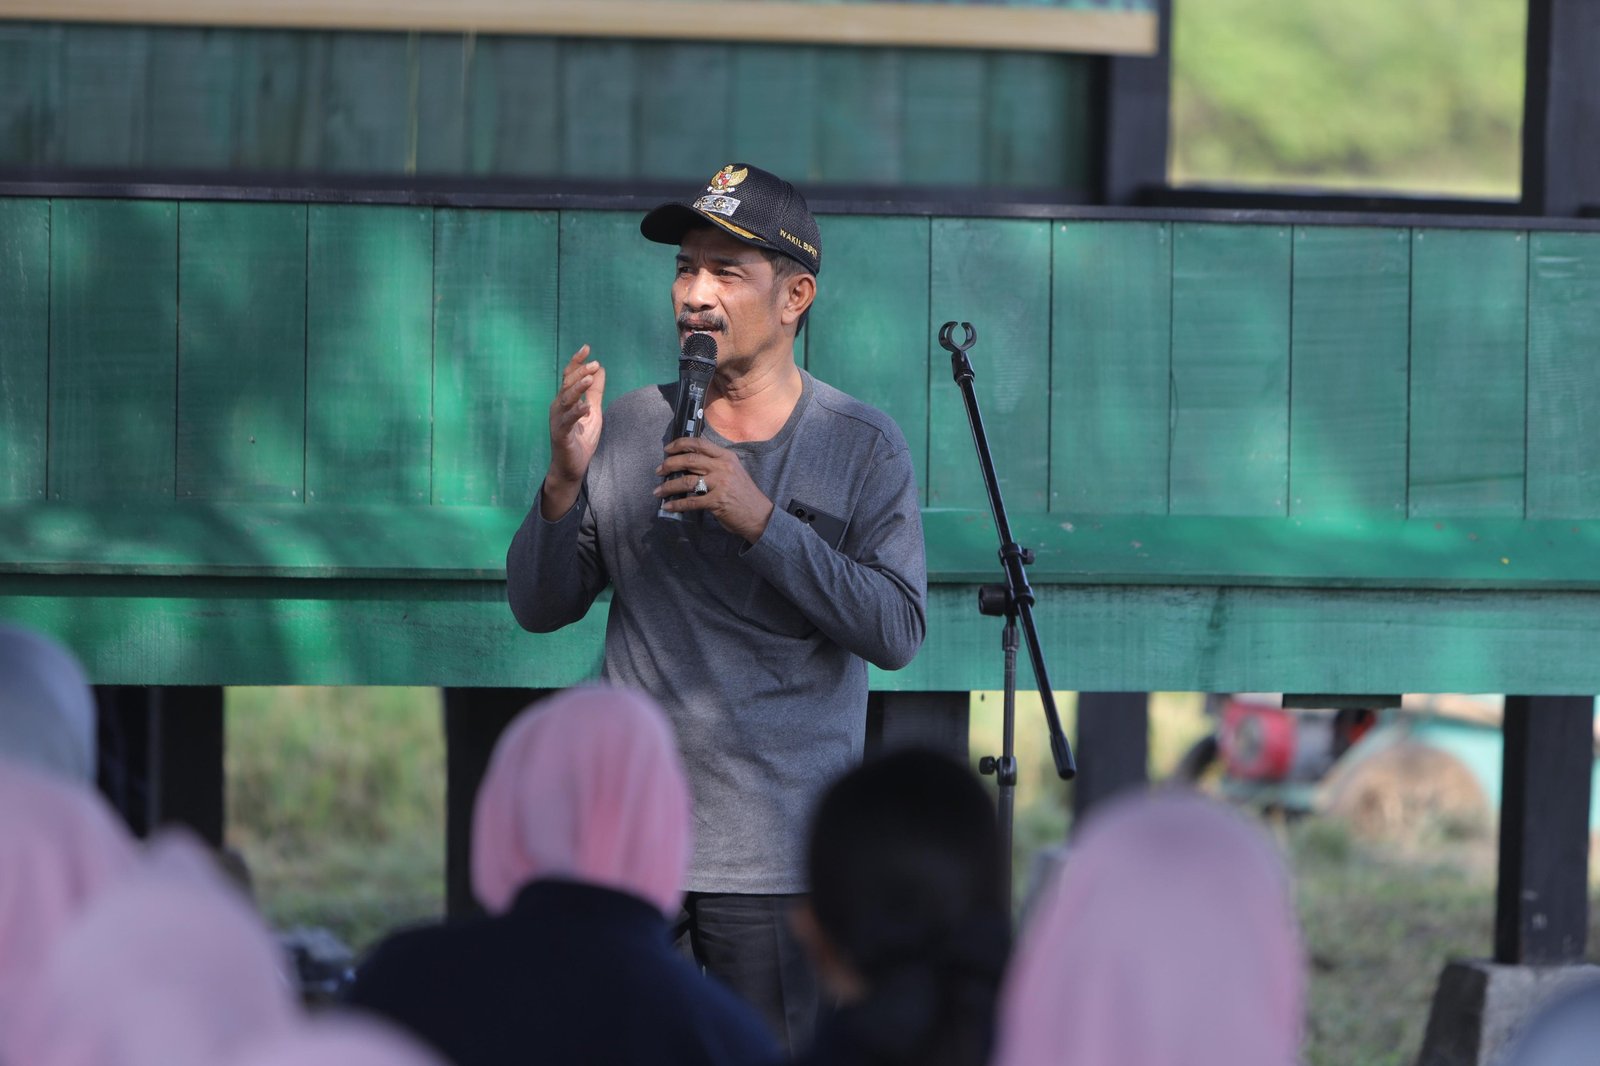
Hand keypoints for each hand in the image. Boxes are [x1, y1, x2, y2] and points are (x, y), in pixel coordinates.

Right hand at [542, 345, 604, 519]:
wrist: (572, 467)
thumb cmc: (580, 438)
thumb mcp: (593, 412)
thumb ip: (595, 392)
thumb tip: (600, 369)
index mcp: (565, 400)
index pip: (569, 376)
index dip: (576, 362)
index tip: (586, 348)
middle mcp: (558, 407)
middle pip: (567, 384)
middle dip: (580, 373)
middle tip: (594, 364)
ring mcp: (558, 420)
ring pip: (565, 400)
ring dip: (577, 389)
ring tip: (589, 379)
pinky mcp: (560, 435)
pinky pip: (567, 422)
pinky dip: (576, 413)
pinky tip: (586, 407)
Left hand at [654, 438, 774, 541]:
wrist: (759, 515)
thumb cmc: (744, 494)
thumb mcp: (733, 471)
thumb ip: (715, 465)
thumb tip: (688, 464)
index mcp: (726, 457)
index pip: (699, 444)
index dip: (680, 444)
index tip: (667, 449)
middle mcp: (722, 467)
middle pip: (689, 460)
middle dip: (669, 464)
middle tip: (659, 470)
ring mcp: (720, 484)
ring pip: (686, 481)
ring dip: (668, 486)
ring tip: (658, 491)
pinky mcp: (717, 502)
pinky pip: (691, 502)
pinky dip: (676, 504)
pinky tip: (668, 506)